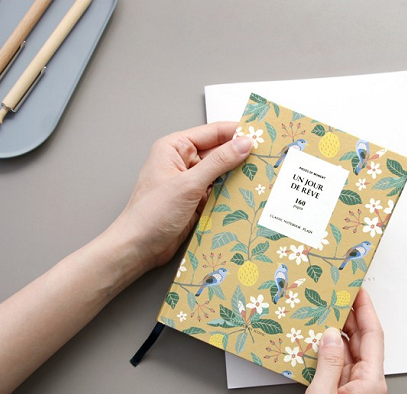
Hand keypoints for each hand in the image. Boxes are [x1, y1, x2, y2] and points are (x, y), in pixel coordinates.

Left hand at [107, 122, 252, 273]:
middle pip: (220, 152)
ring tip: (263, 176)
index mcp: (175, 148)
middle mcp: (183, 162)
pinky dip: (233, 193)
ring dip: (239, 177)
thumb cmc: (152, 214)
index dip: (237, 133)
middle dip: (242, 156)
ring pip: (223, 173)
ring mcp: (191, 182)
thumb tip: (244, 144)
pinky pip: (220, 192)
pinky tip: (249, 194)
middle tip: (268, 158)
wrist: (138, 247)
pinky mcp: (197, 201)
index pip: (213, 133)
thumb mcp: (188, 184)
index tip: (262, 136)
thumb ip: (218, 163)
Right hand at [293, 287, 387, 393]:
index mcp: (371, 383)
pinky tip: (318, 340)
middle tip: (338, 295)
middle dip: (352, 316)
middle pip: (363, 341)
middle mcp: (368, 384)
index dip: (365, 310)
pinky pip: (340, 365)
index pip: (372, 336)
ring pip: (351, 352)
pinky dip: (330, 350)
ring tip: (326, 311)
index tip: (358, 290)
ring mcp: (357, 389)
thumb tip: (329, 334)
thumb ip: (327, 362)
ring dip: (339, 332)